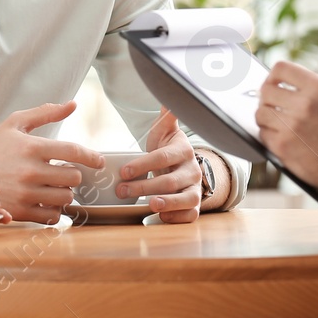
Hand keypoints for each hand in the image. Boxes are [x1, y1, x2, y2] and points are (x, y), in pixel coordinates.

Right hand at [0, 101, 105, 223]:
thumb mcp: (15, 124)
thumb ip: (45, 113)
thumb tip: (72, 104)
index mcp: (33, 147)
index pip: (74, 152)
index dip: (92, 157)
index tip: (99, 161)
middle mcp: (32, 171)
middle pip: (74, 177)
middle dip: (72, 175)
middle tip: (63, 173)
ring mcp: (27, 193)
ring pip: (66, 197)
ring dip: (64, 192)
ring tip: (53, 186)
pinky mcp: (21, 211)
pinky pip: (53, 215)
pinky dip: (54, 210)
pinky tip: (45, 200)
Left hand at [116, 109, 202, 223]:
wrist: (182, 165)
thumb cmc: (168, 148)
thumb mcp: (164, 130)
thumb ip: (165, 116)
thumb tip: (166, 99)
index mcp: (183, 150)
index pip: (163, 157)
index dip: (143, 164)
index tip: (124, 171)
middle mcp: (193, 170)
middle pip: (171, 180)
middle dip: (144, 186)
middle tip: (122, 190)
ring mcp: (195, 189)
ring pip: (186, 199)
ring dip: (167, 203)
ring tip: (150, 205)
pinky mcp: (194, 205)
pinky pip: (191, 215)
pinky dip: (177, 217)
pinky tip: (161, 216)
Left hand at [254, 61, 317, 190]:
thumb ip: (305, 89)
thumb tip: (274, 82)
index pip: (281, 68)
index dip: (273, 76)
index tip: (274, 83)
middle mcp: (305, 103)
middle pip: (266, 89)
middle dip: (267, 98)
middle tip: (273, 105)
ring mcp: (292, 125)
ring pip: (261, 112)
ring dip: (267, 118)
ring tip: (280, 123)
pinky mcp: (282, 145)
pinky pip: (263, 133)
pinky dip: (269, 136)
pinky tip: (284, 138)